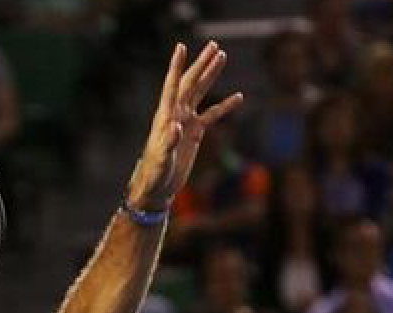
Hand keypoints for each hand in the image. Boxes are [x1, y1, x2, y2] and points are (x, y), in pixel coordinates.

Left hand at [127, 41, 242, 210]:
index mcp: (165, 116)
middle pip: (190, 83)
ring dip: (211, 75)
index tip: (181, 47)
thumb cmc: (154, 174)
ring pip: (200, 93)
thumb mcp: (161, 159)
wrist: (157, 188)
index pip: (172, 86)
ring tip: (222, 56)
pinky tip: (238, 97)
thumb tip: (177, 126)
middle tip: (214, 45)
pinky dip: (224, 106)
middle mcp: (175, 114)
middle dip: (201, 64)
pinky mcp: (194, 133)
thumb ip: (169, 142)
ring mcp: (185, 122)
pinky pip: (212, 115)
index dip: (176, 66)